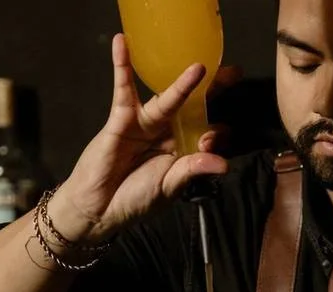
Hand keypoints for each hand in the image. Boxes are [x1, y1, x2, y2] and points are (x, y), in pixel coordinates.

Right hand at [51, 34, 230, 244]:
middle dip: (212, 91)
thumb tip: (223, 163)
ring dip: (182, 82)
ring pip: (167, 98)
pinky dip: (122, 65)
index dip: (217, 131)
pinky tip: (122, 43)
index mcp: (182, 150)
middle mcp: (167, 133)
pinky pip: (124, 88)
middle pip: (193, 107)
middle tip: (233, 73)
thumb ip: (192, 170)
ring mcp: (145, 123)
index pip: (206, 133)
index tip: (221, 132)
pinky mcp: (121, 118)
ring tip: (199, 66)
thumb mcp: (169, 187)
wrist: (99, 207)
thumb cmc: (135, 199)